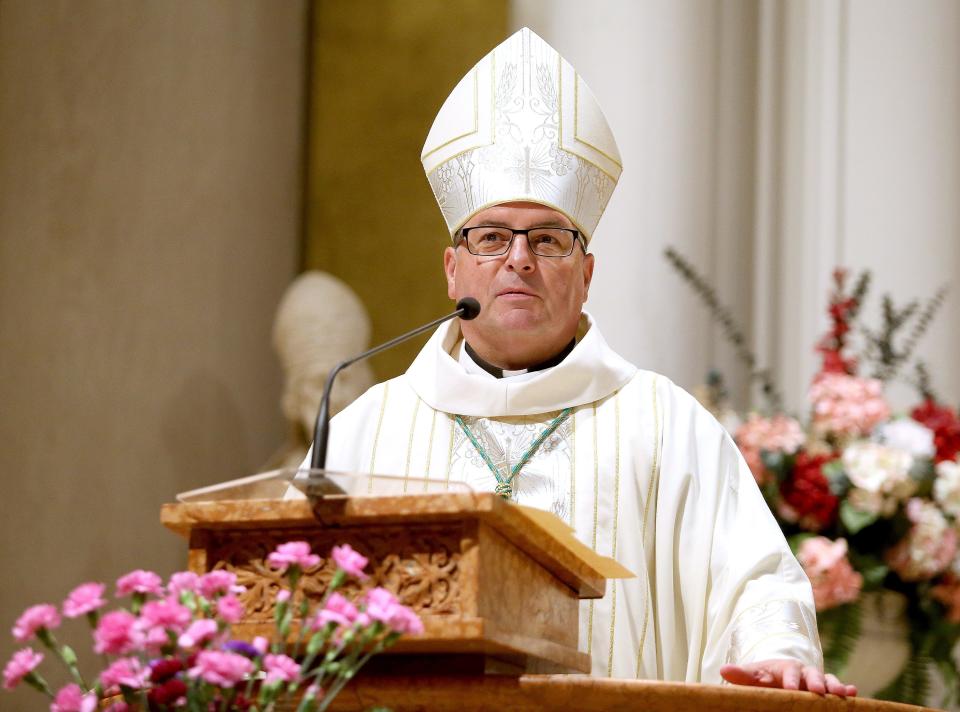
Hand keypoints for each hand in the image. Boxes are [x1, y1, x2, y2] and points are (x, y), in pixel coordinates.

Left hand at [720, 659, 856, 696]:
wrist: (781, 676)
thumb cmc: (766, 677)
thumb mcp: (754, 676)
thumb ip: (742, 675)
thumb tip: (723, 670)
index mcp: (785, 668)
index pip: (787, 672)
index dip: (790, 680)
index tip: (790, 688)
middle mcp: (803, 672)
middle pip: (811, 674)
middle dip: (815, 682)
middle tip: (818, 691)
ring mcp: (817, 679)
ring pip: (827, 680)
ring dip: (834, 685)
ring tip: (841, 693)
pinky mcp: (828, 688)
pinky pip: (839, 686)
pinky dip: (846, 688)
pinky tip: (853, 693)